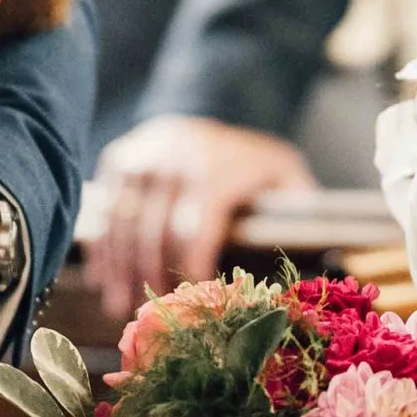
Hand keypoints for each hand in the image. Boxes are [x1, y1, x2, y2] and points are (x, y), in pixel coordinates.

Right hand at [90, 115, 315, 302]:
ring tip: (119, 305)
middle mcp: (174, 158)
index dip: (188, 271)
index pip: (193, 228)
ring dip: (118, 268)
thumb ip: (297, 210)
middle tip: (148, 316)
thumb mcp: (286, 174)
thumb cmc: (255, 161)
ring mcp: (143, 155)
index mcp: (217, 169)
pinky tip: (103, 278)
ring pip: (121, 221)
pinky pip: (105, 206)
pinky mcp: (121, 157)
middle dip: (149, 278)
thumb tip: (314, 260)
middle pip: (151, 231)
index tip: (191, 307)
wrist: (218, 101)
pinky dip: (101, 245)